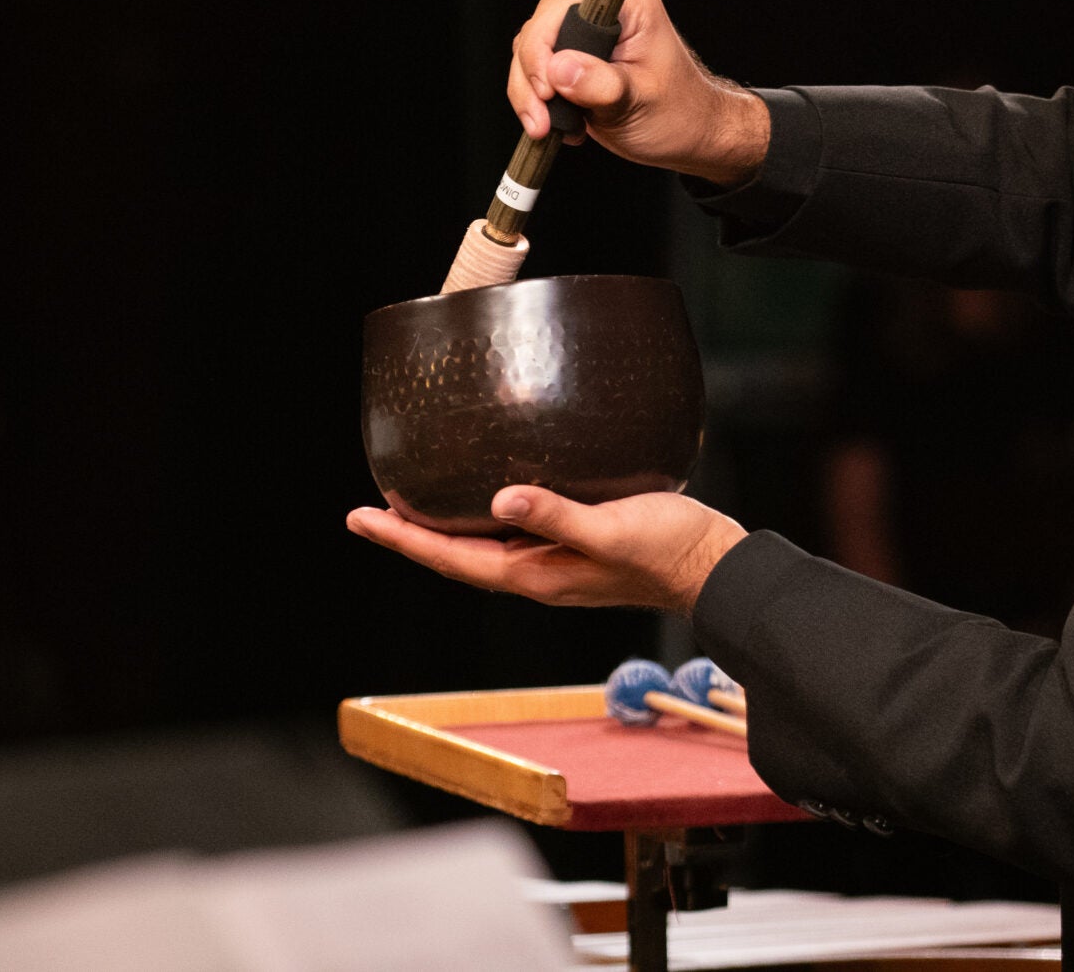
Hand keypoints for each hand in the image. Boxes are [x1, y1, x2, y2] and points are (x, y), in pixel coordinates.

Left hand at [346, 487, 747, 614]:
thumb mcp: (612, 530)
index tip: (359, 518)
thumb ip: (559, 516)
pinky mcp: (576, 550)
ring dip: (443, 531)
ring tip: (410, 507)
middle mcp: (538, 575)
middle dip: (410, 536)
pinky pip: (512, 537)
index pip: (453, 558)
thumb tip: (500, 498)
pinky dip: (484, 520)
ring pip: (483, 549)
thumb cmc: (669, 549)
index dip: (403, 539)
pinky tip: (489, 499)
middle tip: (366, 512)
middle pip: (457, 557)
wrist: (714, 567)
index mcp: (536, 574)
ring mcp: (556, 566)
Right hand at [507, 0, 769, 184]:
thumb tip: (558, 69)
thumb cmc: (680, 113)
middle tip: (542, 120)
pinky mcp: (575, 57)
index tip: (548, 89)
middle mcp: (604, 10)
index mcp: (629, 4)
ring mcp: (587, 33)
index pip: (563, 11)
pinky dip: (536, 100)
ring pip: (530, 52)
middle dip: (532, 79)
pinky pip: (537, 70)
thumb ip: (600, 84)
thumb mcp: (640, 101)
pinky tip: (556, 123)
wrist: (690, 134)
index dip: (545, 48)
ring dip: (529, 94)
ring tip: (548, 127)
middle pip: (539, 30)